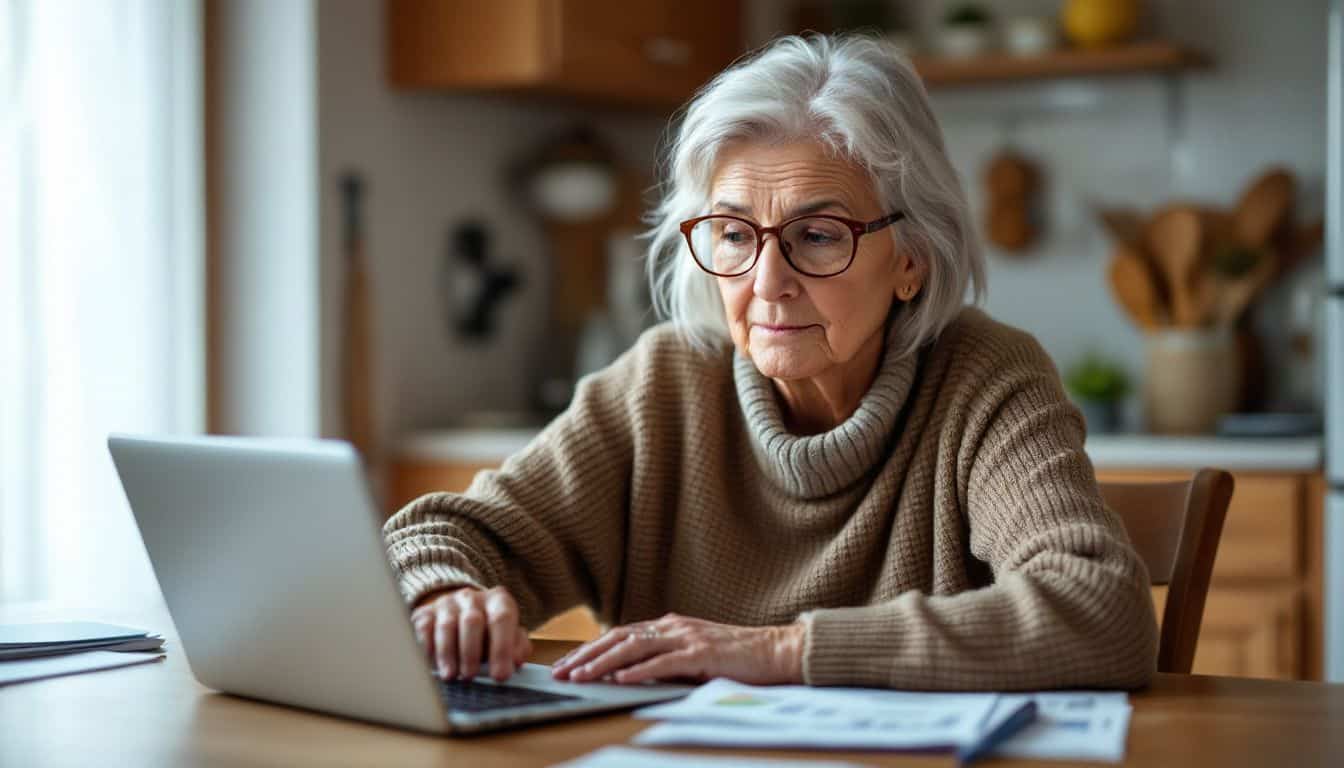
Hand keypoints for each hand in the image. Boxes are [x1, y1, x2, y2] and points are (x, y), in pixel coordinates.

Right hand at [411, 586, 532, 681]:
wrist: (460, 611)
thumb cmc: (489, 631)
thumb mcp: (508, 635)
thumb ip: (517, 646)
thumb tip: (516, 661)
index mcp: (498, 601)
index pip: (502, 619)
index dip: (501, 648)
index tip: (499, 676)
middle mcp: (472, 598)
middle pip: (472, 621)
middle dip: (471, 652)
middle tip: (471, 676)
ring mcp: (447, 603)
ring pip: (447, 626)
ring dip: (448, 654)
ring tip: (451, 676)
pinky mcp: (425, 612)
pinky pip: (424, 628)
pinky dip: (427, 647)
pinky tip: (431, 663)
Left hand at [550, 613, 804, 685]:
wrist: (777, 650)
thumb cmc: (737, 657)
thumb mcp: (693, 654)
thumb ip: (665, 658)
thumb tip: (627, 673)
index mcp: (669, 625)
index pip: (620, 635)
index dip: (590, 649)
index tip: (566, 665)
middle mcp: (673, 626)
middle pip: (619, 637)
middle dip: (586, 655)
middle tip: (560, 673)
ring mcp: (687, 637)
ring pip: (634, 647)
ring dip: (603, 662)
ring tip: (580, 676)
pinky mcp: (702, 654)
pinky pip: (664, 662)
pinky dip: (639, 670)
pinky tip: (620, 678)